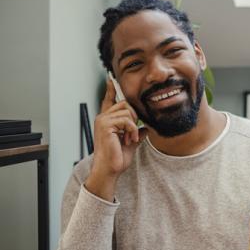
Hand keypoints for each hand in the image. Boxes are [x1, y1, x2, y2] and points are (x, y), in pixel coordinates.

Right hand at [85, 79, 147, 200]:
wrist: (110, 169)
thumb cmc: (117, 158)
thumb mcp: (131, 143)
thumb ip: (137, 133)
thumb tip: (146, 128)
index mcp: (107, 120)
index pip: (109, 100)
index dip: (111, 90)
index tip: (111, 79)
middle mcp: (102, 117)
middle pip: (125, 103)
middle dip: (134, 116)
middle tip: (132, 133)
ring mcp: (102, 120)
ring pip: (127, 111)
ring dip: (133, 126)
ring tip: (130, 139)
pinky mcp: (105, 125)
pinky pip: (126, 120)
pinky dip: (132, 130)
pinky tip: (130, 139)